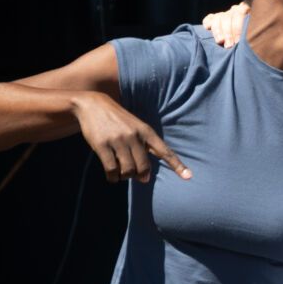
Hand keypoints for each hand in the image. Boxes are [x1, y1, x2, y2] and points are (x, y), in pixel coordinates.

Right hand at [71, 92, 189, 183]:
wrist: (94, 105)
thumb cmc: (118, 120)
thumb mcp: (136, 127)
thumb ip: (143, 148)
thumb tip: (144, 177)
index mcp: (146, 131)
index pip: (165, 151)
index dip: (177, 165)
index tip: (188, 177)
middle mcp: (135, 136)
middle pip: (143, 166)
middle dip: (140, 176)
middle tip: (136, 177)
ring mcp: (118, 141)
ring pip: (127, 170)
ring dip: (125, 177)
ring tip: (121, 175)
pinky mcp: (102, 145)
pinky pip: (111, 169)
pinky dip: (113, 177)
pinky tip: (112, 177)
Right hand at [202, 3, 249, 46]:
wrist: (245, 36)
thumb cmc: (251, 37)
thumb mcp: (253, 31)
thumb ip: (251, 31)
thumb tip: (250, 38)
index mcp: (245, 10)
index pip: (240, 14)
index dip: (238, 28)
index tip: (238, 41)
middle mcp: (233, 10)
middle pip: (227, 18)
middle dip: (228, 33)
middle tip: (229, 45)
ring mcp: (223, 14)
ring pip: (217, 18)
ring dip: (218, 31)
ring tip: (220, 41)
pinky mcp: (213, 19)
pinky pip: (208, 19)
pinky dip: (207, 23)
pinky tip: (207, 28)